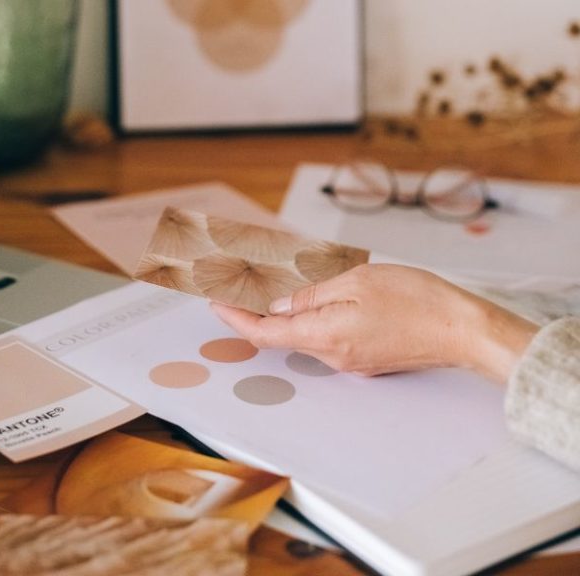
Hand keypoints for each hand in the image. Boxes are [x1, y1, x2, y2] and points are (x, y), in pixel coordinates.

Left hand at [210, 264, 538, 381]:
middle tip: (240, 285)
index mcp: (325, 335)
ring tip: (272, 286)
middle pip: (280, 336)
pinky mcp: (363, 359)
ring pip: (302, 337)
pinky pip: (325, 340)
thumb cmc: (417, 300)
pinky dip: (310, 322)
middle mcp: (332, 356)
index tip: (215, 302)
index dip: (235, 318)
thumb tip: (279, 306)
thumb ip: (312, 295)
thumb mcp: (357, 281)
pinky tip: (312, 301)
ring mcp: (348, 361)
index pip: (264, 333)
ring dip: (284, 316)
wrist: (461, 330)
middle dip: (256, 312)